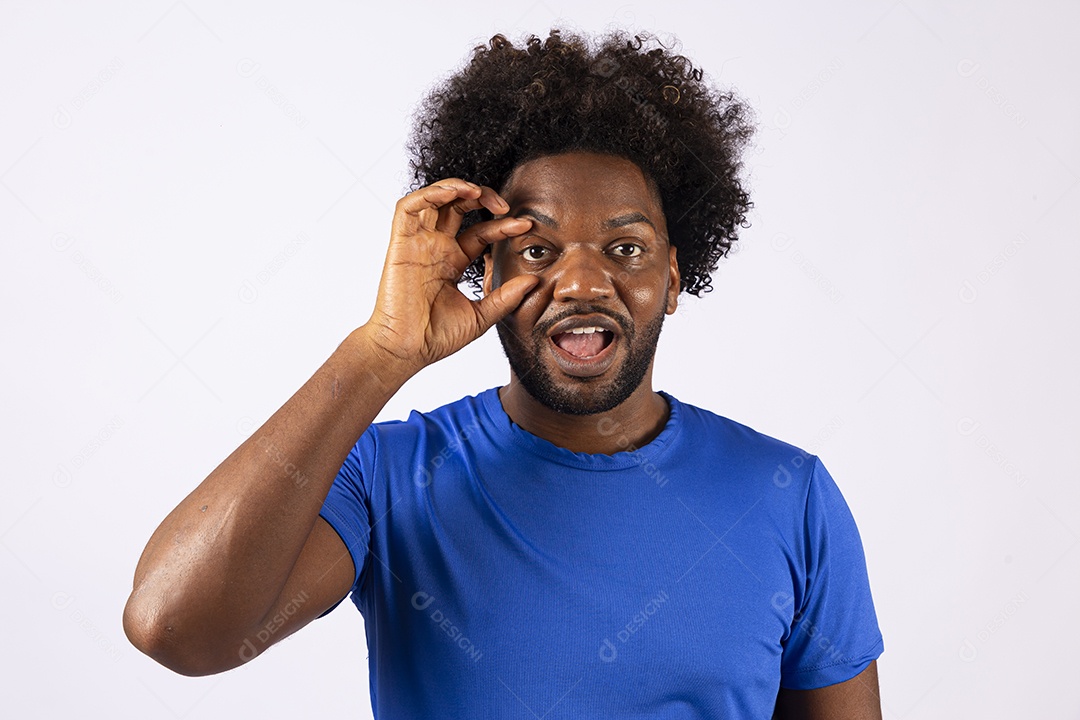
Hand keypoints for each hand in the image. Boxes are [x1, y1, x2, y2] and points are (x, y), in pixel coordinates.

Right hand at [361, 179, 536, 373]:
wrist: (408, 351)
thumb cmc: (437, 338)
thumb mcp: (481, 316)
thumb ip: (505, 297)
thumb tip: (535, 280)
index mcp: (453, 263)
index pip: (481, 233)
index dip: (502, 226)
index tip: (526, 227)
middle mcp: (436, 248)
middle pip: (459, 208)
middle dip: (482, 198)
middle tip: (504, 206)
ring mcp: (418, 244)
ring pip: (434, 200)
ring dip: (456, 188)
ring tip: (478, 192)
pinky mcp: (400, 244)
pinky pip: (408, 208)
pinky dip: (429, 193)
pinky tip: (453, 193)